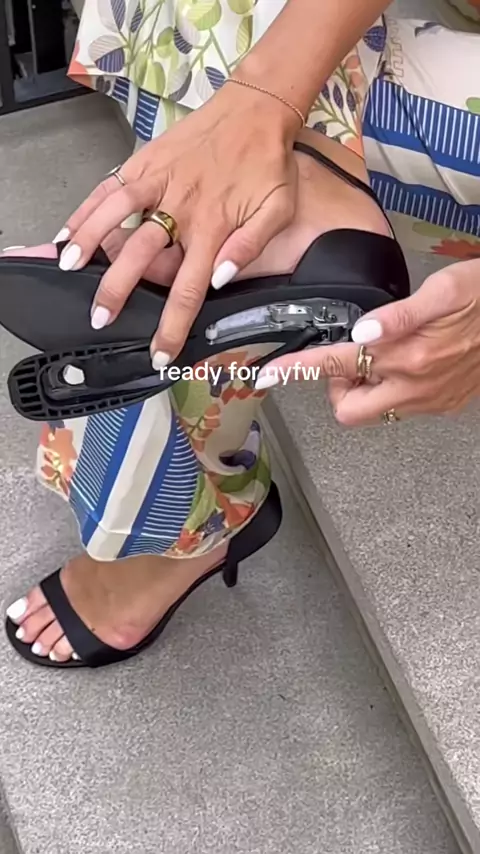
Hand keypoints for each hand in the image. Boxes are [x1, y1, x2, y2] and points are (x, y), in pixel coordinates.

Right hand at [57, 84, 299, 367]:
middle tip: (101, 318)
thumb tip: (218, 279)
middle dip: (118, 291)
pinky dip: (88, 208)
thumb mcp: (279, 210)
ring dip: (90, 243)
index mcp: (214, 227)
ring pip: (116, 216)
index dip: (172, 325)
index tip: (160, 352)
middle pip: (142, 256)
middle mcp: (182, 207)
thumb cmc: (270, 165)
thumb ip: (250, 247)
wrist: (257, 110)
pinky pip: (112, 187)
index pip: (188, 288)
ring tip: (70, 269)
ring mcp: (160, 181)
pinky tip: (71, 228)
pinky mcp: (147, 161)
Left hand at [255, 259, 479, 424]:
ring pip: (375, 411)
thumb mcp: (444, 291)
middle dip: (338, 388)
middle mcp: (415, 387)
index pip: (336, 367)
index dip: (296, 371)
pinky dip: (391, 388)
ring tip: (385, 353)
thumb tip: (362, 330)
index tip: (268, 376)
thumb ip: (400, 315)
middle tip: (350, 359)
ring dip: (366, 387)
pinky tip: (408, 362)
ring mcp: (430, 401)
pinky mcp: (443, 405)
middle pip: (349, 411)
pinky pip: (401, 407)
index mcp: (408, 356)